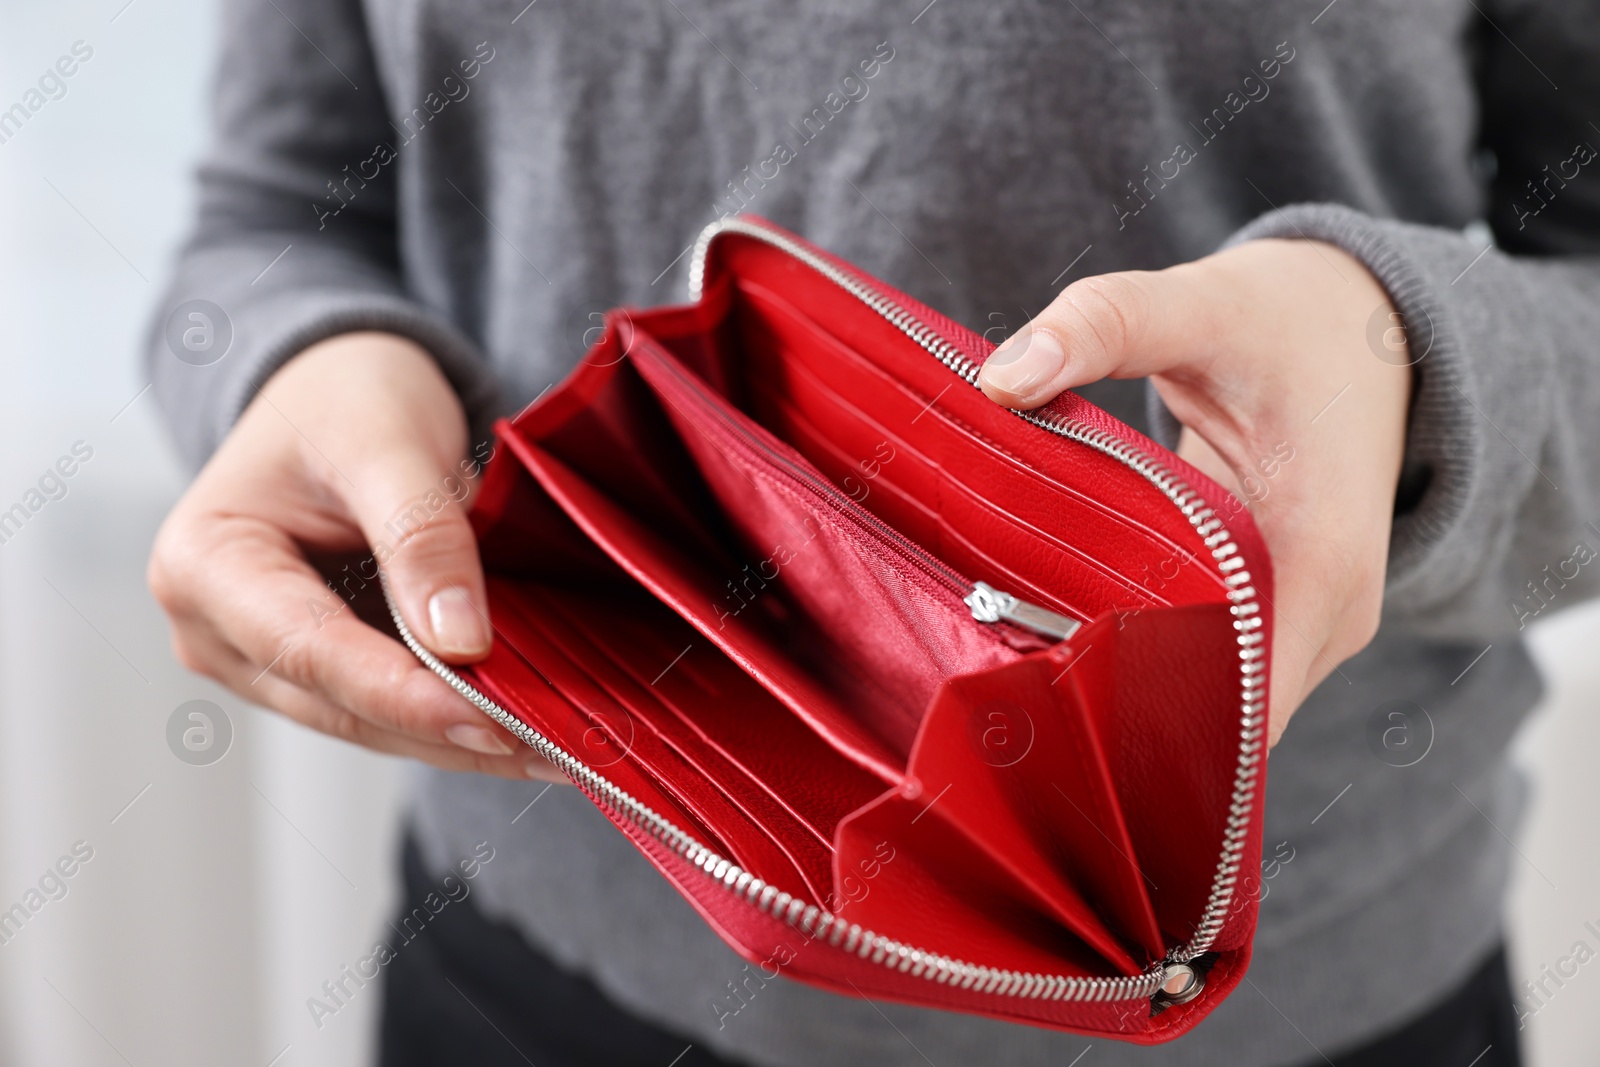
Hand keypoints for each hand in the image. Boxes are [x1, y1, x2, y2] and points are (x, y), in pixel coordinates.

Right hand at [149, 331, 564, 780]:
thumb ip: (420, 536)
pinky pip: (390, 708)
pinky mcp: (318, 671)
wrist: (341, 390)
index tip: (490, 719)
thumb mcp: (386, 442)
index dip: (403, 694)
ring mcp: (263, 659)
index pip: (308, 650)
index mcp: (204, 563)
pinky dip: (456, 719)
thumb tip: (459, 643)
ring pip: (370, 723)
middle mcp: (217, 629)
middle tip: (550, 745)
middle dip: (445, 729)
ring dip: (461, 740)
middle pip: (339, 703)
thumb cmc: (346, 398)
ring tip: (557, 748)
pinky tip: (528, 730)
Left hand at [979, 239, 1411, 744]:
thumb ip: (1105, 325)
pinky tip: (1062, 628)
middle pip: (1215, 715)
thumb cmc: (1293, 318)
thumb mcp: (1203, 304)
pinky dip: (1139, 650)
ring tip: (1021, 656)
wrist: (1363, 320)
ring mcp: (1301, 620)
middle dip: (1115, 706)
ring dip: (1123, 681)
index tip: (1048, 703)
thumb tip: (1001, 377)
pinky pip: (1202, 659)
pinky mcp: (1270, 609)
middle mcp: (1324, 615)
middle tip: (1005, 682)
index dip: (1146, 720)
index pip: (1239, 708)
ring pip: (1206, 694)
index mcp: (1321, 562)